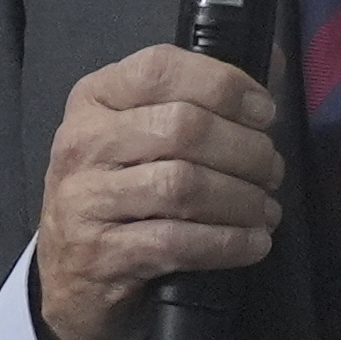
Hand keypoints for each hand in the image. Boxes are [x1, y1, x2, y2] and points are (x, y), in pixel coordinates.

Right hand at [32, 44, 284, 339]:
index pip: (161, 68)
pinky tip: (252, 243)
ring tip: (265, 209)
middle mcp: (83, 142)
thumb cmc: (119, 197)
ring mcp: (86, 200)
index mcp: (94, 98)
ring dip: (241, 199)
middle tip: (271, 171)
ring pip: (183, 186)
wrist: (68, 282)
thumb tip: (272, 57)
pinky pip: (178, 242)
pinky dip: (228, 243)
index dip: (224, 85)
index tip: (264, 113)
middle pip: (184, 127)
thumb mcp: (140, 136)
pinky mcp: (102, 253)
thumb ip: (198, 95)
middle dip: (245, 150)